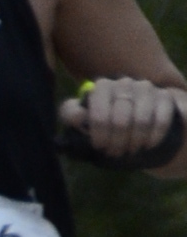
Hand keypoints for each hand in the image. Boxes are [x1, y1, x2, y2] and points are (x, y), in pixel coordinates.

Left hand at [62, 78, 183, 160]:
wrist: (135, 118)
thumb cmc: (104, 121)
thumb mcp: (83, 119)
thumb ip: (71, 115)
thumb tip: (78, 117)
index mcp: (102, 87)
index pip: (98, 112)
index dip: (99, 134)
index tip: (99, 147)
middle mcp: (123, 83)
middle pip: (120, 120)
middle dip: (116, 142)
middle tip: (114, 153)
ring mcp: (145, 88)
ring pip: (141, 121)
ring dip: (135, 141)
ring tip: (130, 150)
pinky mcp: (164, 96)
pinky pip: (160, 120)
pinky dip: (153, 137)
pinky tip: (147, 145)